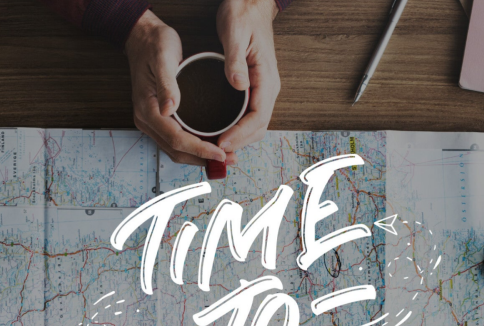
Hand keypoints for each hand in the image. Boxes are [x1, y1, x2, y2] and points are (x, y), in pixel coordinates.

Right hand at [124, 11, 228, 165]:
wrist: (142, 38)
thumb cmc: (154, 45)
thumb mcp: (163, 58)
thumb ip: (167, 84)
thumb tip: (170, 108)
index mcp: (147, 110)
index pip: (176, 139)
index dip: (200, 149)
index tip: (221, 153)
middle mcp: (147, 121)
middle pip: (177, 151)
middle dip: (203, 158)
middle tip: (230, 159)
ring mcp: (152, 122)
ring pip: (176, 150)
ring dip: (200, 157)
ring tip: (225, 157)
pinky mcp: (159, 119)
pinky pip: (176, 141)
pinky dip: (194, 148)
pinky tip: (211, 145)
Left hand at [216, 0, 280, 155]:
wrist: (250, 3)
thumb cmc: (243, 14)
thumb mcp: (235, 33)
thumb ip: (235, 60)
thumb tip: (238, 85)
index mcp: (267, 78)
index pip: (258, 117)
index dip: (241, 134)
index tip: (222, 143)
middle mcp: (268, 88)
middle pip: (258, 128)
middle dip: (239, 143)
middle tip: (215, 152)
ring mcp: (262, 90)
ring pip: (254, 125)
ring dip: (238, 140)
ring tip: (216, 148)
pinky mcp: (254, 89)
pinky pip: (248, 116)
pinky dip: (237, 129)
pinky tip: (221, 133)